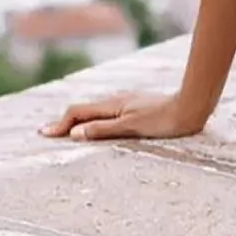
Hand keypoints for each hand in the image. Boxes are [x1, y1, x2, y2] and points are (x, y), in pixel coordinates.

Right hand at [39, 91, 205, 141]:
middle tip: (48, 133)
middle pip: (84, 110)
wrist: (192, 107)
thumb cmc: (165, 120)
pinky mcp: (138, 108)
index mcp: (112, 105)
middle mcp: (117, 101)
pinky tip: (99, 126)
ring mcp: (128, 103)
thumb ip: (104, 129)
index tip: (44, 135)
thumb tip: (75, 134)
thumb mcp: (132, 127)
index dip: (60, 124)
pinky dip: (95, 120)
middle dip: (65, 121)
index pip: (78, 112)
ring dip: (79, 120)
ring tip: (66, 131)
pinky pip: (108, 113)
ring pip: (96, 111)